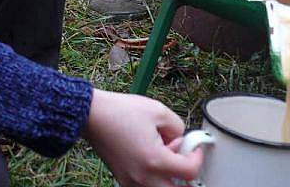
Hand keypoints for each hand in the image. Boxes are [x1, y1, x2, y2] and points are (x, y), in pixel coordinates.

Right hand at [83, 89, 203, 186]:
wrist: (92, 115)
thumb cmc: (119, 111)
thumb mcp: (157, 110)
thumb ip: (178, 126)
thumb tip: (183, 140)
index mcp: (154, 161)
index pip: (190, 172)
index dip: (198, 157)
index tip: (195, 146)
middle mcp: (144, 178)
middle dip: (184, 174)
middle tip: (182, 156)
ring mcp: (132, 183)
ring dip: (169, 177)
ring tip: (163, 155)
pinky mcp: (124, 181)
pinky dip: (155, 178)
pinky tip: (151, 158)